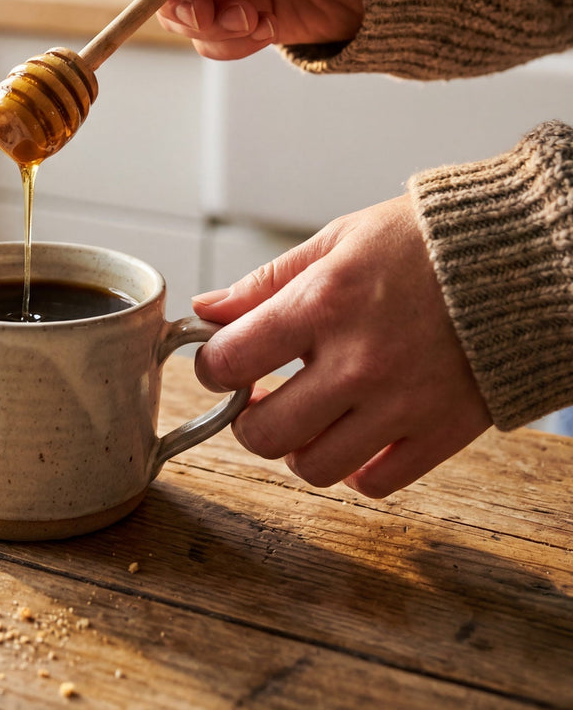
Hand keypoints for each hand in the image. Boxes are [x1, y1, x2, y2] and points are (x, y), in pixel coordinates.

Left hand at [193, 195, 492, 496]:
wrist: (517, 257)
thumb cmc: (421, 242)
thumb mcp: (335, 241)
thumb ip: (264, 282)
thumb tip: (206, 309)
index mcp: (323, 304)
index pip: (230, 361)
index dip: (210, 367)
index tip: (219, 362)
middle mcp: (358, 361)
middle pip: (262, 432)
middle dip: (245, 418)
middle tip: (255, 398)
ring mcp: (402, 403)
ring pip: (313, 467)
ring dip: (295, 447)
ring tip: (303, 416)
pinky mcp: (443, 431)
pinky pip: (376, 483)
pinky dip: (354, 468)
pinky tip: (352, 434)